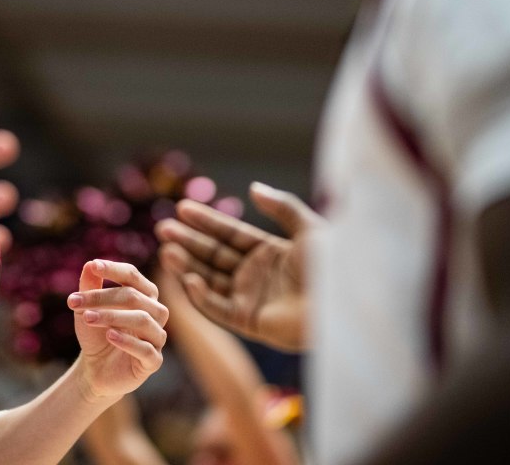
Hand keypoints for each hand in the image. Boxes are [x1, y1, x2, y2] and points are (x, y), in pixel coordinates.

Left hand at [67, 260, 168, 402]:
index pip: (132, 276)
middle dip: (102, 297)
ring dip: (112, 316)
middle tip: (74, 302)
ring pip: (142, 320)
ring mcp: (157, 338)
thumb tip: (89, 265)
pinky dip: (127, 341)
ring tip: (88, 318)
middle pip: (134, 296)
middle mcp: (155, 313)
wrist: (95, 371)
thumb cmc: (96, 336)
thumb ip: (89, 287)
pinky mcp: (153, 361)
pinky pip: (146, 349)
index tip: (93, 266)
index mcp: (144, 295)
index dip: (114, 269)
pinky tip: (109, 336)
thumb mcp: (88, 310)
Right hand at [154, 182, 320, 351]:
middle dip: (190, 242)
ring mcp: (253, 298)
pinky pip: (220, 309)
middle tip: (164, 228)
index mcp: (271, 252)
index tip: (182, 208)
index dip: (207, 221)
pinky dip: (202, 296)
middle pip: (216, 256)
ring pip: (212, 280)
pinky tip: (189, 278)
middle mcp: (258, 275)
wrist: (345, 305)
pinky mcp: (252, 322)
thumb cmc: (335, 266)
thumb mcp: (310, 228)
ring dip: (189, 266)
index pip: (231, 234)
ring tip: (167, 250)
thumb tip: (253, 188)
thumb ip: (282, 207)